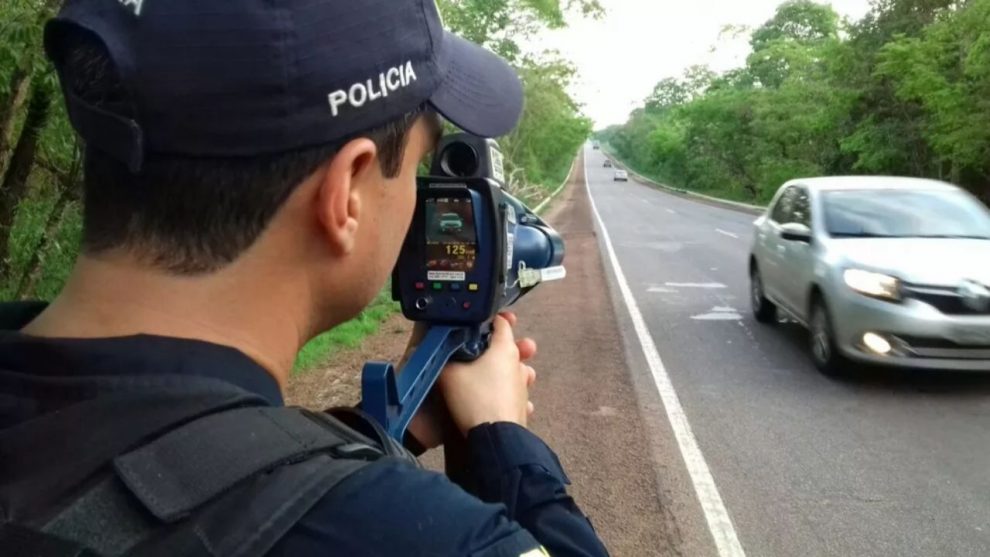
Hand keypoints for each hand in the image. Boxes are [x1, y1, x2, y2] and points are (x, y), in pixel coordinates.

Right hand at [439, 312, 537, 436]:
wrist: (493, 437)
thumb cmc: (473, 398)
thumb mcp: (450, 374)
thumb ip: (446, 358)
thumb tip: (443, 351)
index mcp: (504, 348)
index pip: (502, 323)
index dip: (490, 319)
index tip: (480, 322)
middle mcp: (518, 364)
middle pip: (514, 347)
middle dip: (502, 347)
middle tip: (487, 350)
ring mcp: (523, 387)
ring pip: (520, 372)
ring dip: (509, 371)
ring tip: (492, 376)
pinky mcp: (523, 407)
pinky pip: (517, 395)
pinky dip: (509, 395)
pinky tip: (497, 401)